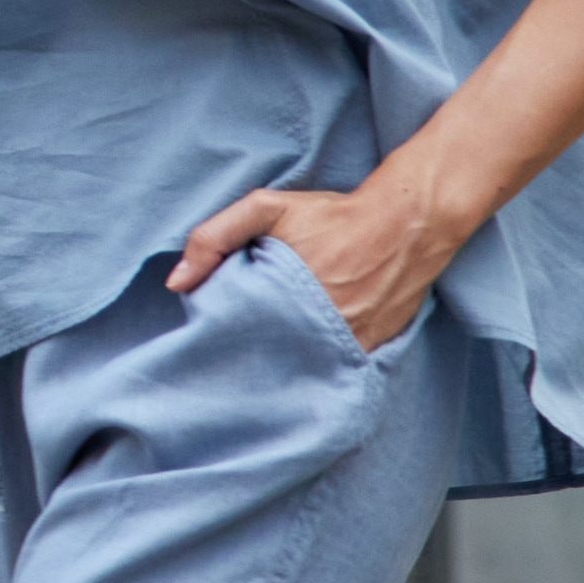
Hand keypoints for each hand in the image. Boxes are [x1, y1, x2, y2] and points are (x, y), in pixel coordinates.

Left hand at [167, 178, 459, 354]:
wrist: (407, 225)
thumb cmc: (332, 216)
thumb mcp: (266, 208)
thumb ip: (214, 238)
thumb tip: (176, 283)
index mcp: (278, 300)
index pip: (231, 337)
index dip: (218, 338)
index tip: (209, 338)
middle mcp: (311, 330)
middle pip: (261, 360)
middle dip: (247, 358)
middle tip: (234, 354)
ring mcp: (343, 346)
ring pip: (296, 372)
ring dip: (281, 366)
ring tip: (268, 358)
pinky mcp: (367, 353)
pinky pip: (332, 373)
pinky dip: (317, 370)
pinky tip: (305, 360)